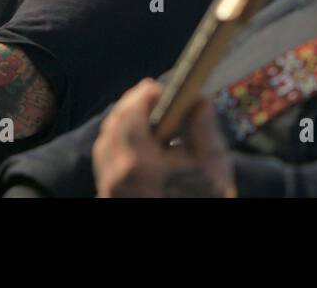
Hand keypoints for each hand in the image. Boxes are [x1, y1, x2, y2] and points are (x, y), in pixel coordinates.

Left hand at [93, 79, 235, 197]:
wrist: (193, 228)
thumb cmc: (205, 199)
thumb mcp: (213, 163)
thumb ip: (202, 125)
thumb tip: (198, 96)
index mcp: (141, 165)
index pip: (130, 115)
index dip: (143, 95)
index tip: (158, 87)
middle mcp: (117, 178)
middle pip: (112, 127)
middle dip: (131, 107)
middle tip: (152, 97)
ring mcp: (109, 191)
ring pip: (104, 145)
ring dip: (122, 125)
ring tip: (147, 119)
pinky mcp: (109, 199)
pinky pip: (105, 165)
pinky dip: (117, 147)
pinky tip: (139, 147)